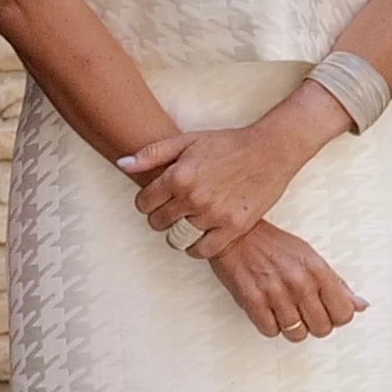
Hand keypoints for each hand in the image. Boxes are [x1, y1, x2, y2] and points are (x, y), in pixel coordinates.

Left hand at [121, 106, 321, 257]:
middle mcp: (193, 197)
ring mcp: (214, 215)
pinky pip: (203, 250)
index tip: (157, 200)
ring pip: (178, 238)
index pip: (143, 203)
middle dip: (161, 217)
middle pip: (158, 222)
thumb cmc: (227, 144)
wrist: (270, 151)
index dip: (147, 202)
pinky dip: (197, 247)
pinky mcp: (234, 227)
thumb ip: (151, 154)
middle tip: (173, 211)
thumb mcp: (186, 141)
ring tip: (186, 223)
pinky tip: (200, 236)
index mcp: (178, 176)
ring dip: (178, 234)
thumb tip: (121, 164)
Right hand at [204, 219, 362, 342]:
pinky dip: (270, 325)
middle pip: (322, 328)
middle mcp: (299, 282)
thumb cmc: (272, 245)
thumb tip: (360, 305)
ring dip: (292, 327)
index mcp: (318, 270)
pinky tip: (269, 311)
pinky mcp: (252, 300)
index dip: (337, 317)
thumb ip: (337, 284)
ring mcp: (275, 292)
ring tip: (286, 312)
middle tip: (305, 313)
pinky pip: (270, 331)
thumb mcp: (311, 257)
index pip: (344, 313)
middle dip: (315, 325)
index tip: (328, 312)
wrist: (235, 235)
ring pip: (297, 334)